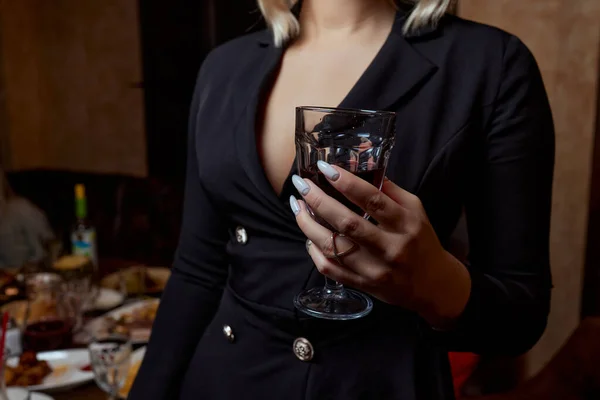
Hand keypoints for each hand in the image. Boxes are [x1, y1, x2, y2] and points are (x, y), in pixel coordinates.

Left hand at [290, 161, 470, 325]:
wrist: (432, 284)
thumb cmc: (420, 240)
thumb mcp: (415, 210)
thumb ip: (390, 190)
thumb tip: (361, 167)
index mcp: (405, 224)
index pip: (373, 199)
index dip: (346, 182)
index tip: (325, 168)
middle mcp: (390, 248)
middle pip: (348, 223)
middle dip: (319, 201)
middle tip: (302, 185)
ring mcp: (375, 270)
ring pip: (334, 247)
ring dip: (308, 224)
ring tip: (297, 206)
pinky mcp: (363, 285)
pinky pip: (331, 268)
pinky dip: (314, 251)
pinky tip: (308, 235)